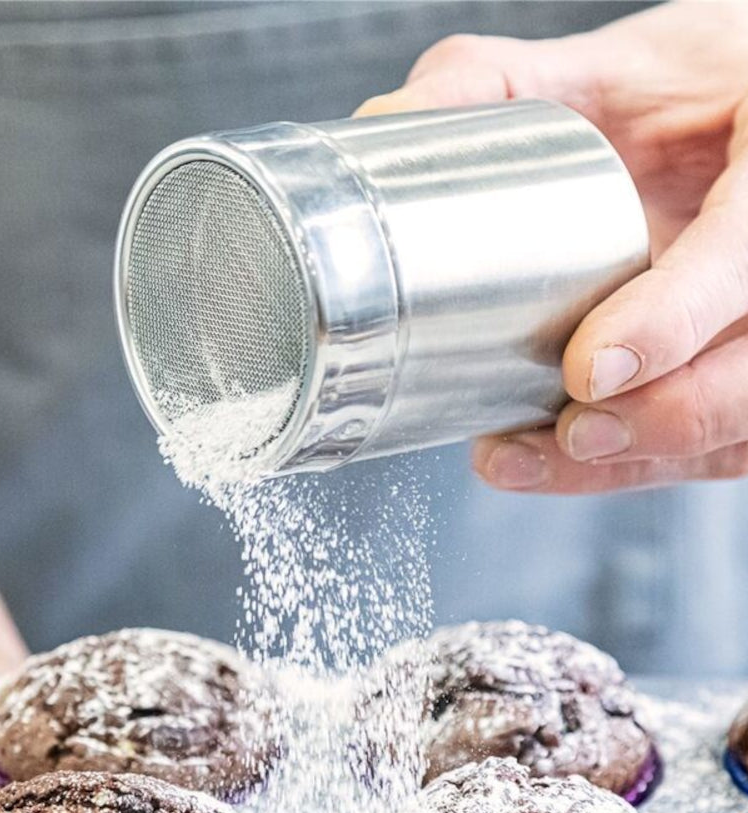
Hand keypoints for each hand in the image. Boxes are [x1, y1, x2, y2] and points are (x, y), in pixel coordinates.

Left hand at [357, 3, 747, 492]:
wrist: (737, 110)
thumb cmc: (682, 89)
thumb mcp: (602, 67)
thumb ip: (496, 85)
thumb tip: (383, 125)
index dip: (676, 320)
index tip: (587, 369)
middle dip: (662, 420)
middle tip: (568, 436)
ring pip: (741, 423)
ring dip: (640, 458)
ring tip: (532, 460)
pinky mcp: (744, 365)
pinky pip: (719, 442)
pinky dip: (640, 464)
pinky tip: (559, 463)